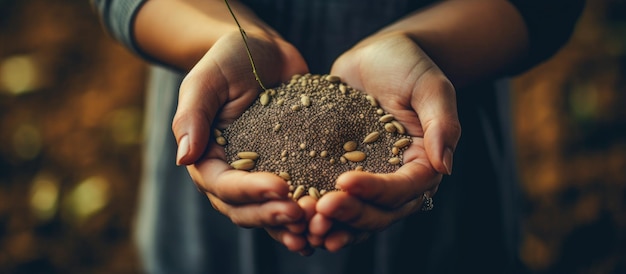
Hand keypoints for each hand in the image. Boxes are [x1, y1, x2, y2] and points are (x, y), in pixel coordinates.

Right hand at [172, 31, 311, 251]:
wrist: (263, 52)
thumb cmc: (228, 60)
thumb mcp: (206, 81)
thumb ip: (192, 117)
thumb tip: (183, 158)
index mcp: (208, 159)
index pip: (224, 186)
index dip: (250, 191)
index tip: (280, 187)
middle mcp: (233, 175)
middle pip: (246, 210)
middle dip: (272, 215)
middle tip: (301, 215)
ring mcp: (262, 176)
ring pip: (272, 213)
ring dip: (292, 225)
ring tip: (318, 227)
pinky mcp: (291, 170)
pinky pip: (299, 197)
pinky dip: (312, 212)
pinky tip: (334, 218)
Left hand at [308, 32, 460, 250]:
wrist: (376, 56)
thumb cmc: (408, 65)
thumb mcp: (431, 86)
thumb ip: (442, 124)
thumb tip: (444, 167)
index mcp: (423, 165)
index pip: (403, 190)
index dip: (376, 192)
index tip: (345, 182)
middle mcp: (398, 180)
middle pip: (380, 213)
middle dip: (350, 215)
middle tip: (318, 210)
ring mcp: (370, 180)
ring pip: (356, 216)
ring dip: (333, 226)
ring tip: (305, 225)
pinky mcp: (343, 174)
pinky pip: (334, 200)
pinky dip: (318, 212)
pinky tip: (296, 216)